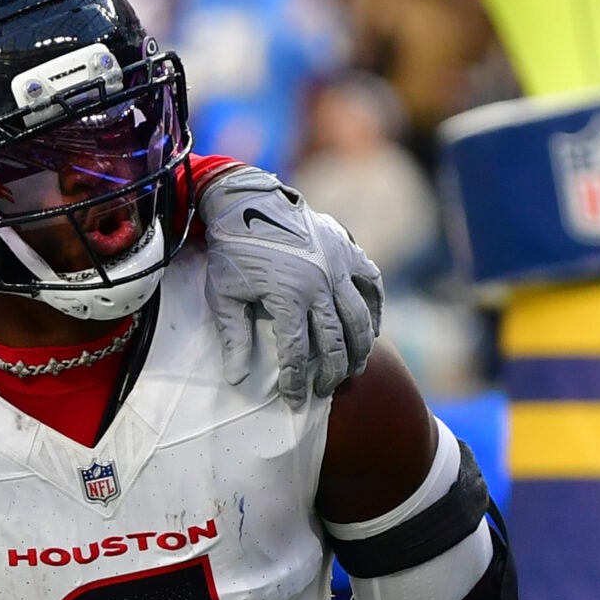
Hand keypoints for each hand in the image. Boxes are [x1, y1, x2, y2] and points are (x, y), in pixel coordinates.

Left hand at [197, 168, 383, 401]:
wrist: (250, 201)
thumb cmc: (233, 250)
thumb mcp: (224, 294)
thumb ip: (233, 337)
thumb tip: (237, 379)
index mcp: (288, 296)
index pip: (298, 352)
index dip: (296, 380)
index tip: (294, 399)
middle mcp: (320, 283)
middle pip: (335, 342)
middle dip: (331, 373)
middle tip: (325, 390)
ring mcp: (339, 266)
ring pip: (360, 320)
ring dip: (359, 350)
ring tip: (352, 370)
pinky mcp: (349, 251)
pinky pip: (372, 287)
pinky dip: (375, 311)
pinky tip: (371, 330)